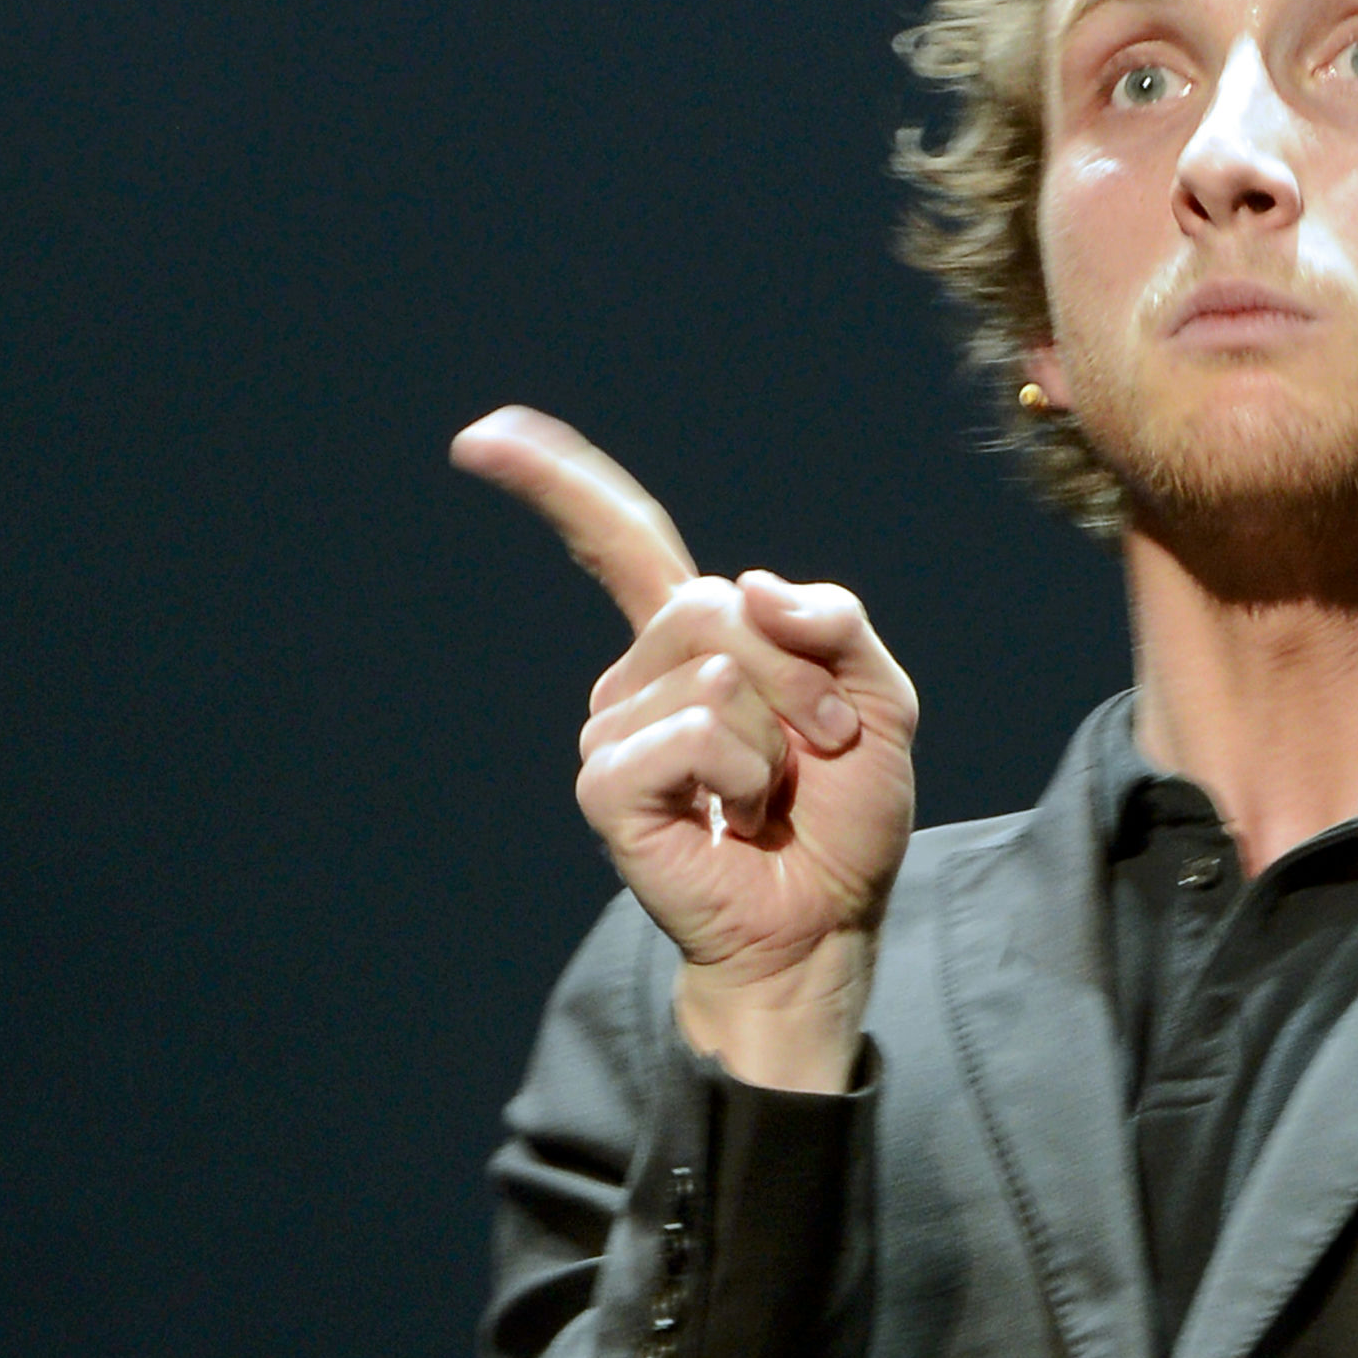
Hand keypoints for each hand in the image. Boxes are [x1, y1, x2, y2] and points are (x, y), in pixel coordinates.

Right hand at [451, 407, 916, 1074]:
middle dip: (798, 674)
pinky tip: (736, 816)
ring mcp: (611, 730)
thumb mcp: (876, 702)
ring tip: (774, 790)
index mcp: (694, 645)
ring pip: (714, 673)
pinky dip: (744, 773)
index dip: (558, 485)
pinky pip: (691, 732)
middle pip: (713, 605)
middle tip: (817, 745)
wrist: (827, 919)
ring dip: (780, 734)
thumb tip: (751, 586)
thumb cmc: (842, 817)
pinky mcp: (606, 786)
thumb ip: (835, 624)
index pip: (622, 545)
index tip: (482, 437)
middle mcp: (637, 679)